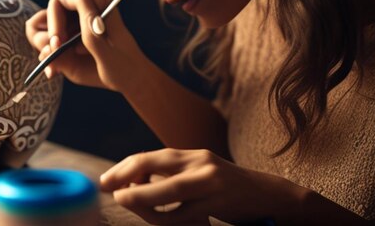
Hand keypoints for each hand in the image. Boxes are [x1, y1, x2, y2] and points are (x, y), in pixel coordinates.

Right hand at [25, 0, 145, 90]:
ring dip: (44, 48)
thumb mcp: (107, 49)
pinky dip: (47, 59)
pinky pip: (46, 44)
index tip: (59, 42)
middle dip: (47, 35)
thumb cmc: (123, 64)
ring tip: (56, 66)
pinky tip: (55, 72)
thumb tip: (78, 15)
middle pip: (48, 13)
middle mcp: (83, 10)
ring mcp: (73, 25)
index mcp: (97, 3)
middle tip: (55, 53)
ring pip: (42, 27)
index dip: (54, 18)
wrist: (128, 79)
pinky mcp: (67, 40)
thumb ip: (89, 31)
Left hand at [100, 148, 303, 224]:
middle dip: (125, 179)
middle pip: (152, 167)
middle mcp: (199, 164)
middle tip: (109, 190)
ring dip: (141, 201)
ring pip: (166, 194)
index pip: (149, 157)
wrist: (267, 195)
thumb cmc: (224, 186)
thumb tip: (131, 182)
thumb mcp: (198, 171)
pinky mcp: (218, 206)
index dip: (123, 168)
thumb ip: (170, 174)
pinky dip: (166, 220)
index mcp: (191, 155)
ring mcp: (209, 185)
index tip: (106, 180)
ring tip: (125, 200)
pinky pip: (183, 217)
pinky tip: (157, 219)